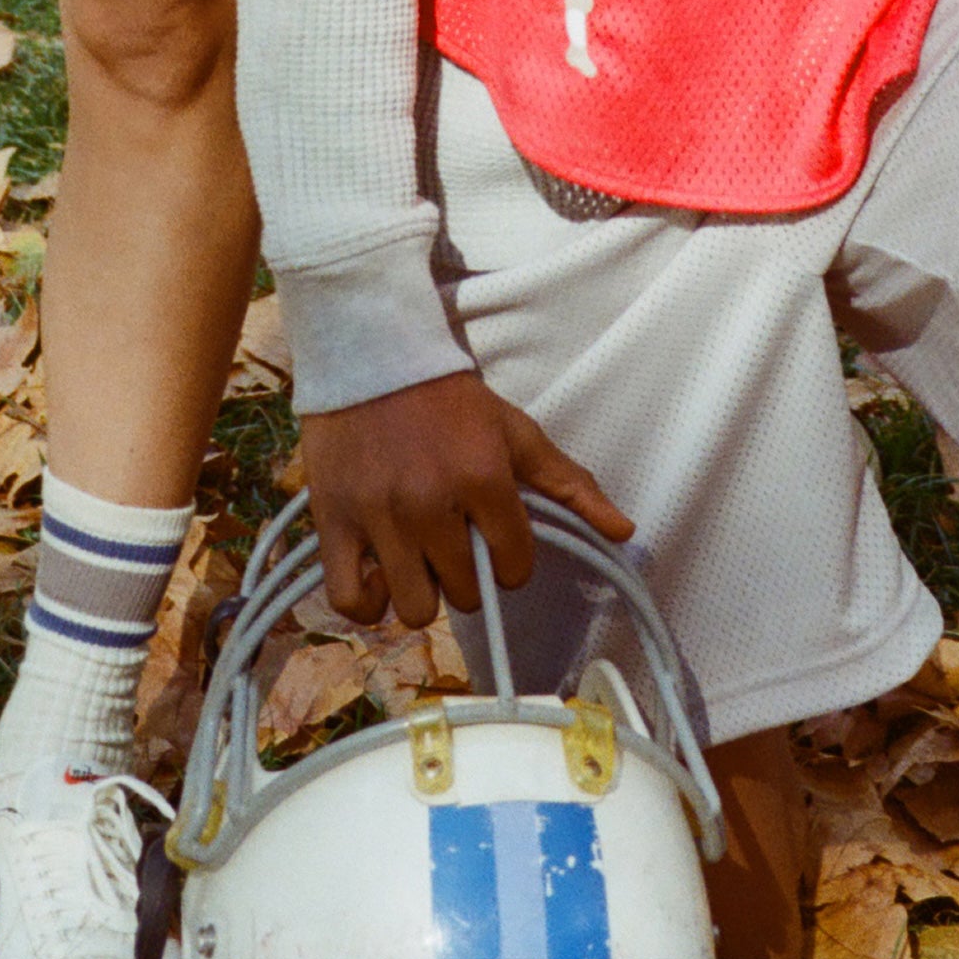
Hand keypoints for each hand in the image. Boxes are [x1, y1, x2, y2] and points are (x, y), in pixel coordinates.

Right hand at [303, 370, 632, 629]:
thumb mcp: (514, 431)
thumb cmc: (448, 396)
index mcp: (483, 478)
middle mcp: (431, 504)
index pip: (515, 567)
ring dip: (420, 589)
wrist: (371, 350)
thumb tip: (625, 529)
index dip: (510, 557)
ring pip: (414, 608)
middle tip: (452, 538)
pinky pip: (350, 601)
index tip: (495, 535)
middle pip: (465, 593)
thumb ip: (570, 483)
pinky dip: (366, 601)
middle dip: (465, 572)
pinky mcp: (333, 521)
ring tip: (416, 556)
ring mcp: (379, 517)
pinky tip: (378, 574)